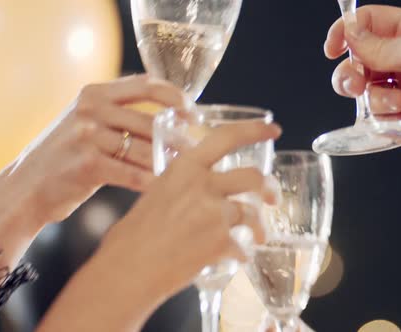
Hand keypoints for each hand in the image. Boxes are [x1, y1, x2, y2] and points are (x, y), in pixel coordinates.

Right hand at [0, 74, 187, 270]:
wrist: (24, 188)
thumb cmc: (63, 157)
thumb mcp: (84, 122)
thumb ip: (119, 115)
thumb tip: (171, 122)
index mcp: (93, 93)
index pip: (145, 85)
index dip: (175, 97)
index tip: (192, 113)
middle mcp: (90, 109)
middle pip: (151, 122)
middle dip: (178, 140)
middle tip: (195, 152)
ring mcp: (87, 136)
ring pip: (146, 150)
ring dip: (168, 164)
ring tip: (185, 173)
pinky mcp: (88, 165)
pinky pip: (134, 174)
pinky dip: (153, 183)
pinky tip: (164, 190)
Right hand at [38, 121, 281, 331]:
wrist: (127, 270)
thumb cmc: (131, 237)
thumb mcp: (154, 196)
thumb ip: (181, 188)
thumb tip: (195, 195)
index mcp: (185, 167)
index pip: (227, 137)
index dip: (254, 130)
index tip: (273, 129)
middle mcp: (203, 184)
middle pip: (253, 176)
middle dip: (269, 188)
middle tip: (273, 199)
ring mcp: (214, 213)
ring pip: (251, 214)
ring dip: (258, 228)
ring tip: (257, 238)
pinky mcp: (220, 241)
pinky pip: (241, 246)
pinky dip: (240, 254)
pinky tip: (234, 258)